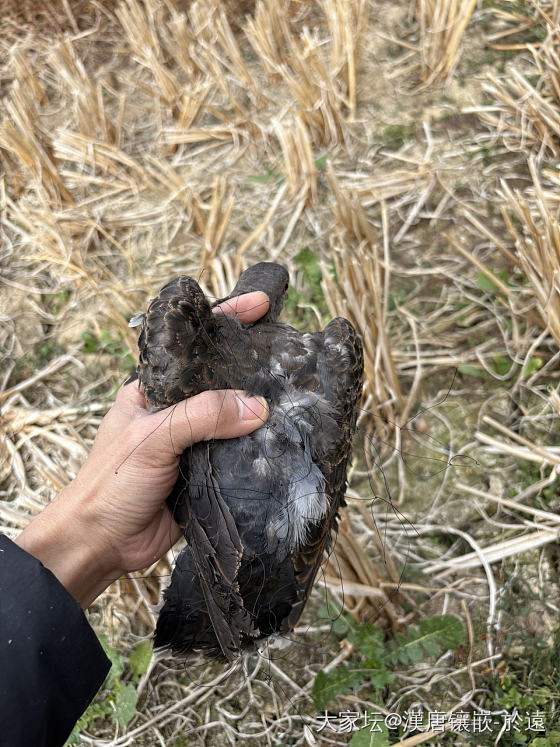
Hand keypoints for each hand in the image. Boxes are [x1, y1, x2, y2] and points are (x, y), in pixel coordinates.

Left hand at [15, 291, 269, 607]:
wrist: (101, 545)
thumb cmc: (110, 484)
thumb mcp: (152, 438)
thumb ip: (201, 416)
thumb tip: (257, 406)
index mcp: (153, 390)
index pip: (192, 345)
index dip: (225, 320)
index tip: (261, 305)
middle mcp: (175, 412)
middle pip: (221, 381)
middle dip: (253, 367)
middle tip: (289, 354)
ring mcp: (193, 443)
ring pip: (234, 419)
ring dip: (260, 412)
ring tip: (297, 395)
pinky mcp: (207, 475)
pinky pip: (239, 454)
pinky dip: (259, 449)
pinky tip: (283, 441)